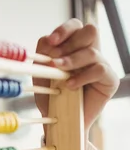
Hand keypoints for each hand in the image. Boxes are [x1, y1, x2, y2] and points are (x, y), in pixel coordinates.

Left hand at [34, 19, 119, 136]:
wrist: (59, 123)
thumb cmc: (51, 98)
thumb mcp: (41, 75)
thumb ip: (43, 56)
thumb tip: (47, 41)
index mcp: (74, 47)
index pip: (75, 26)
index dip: (64, 30)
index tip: (51, 41)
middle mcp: (91, 52)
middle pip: (90, 30)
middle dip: (70, 43)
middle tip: (55, 61)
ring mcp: (102, 65)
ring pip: (92, 51)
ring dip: (72, 61)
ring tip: (59, 74)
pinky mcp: (109, 80)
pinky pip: (99, 69)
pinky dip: (82, 76)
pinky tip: (70, 86)